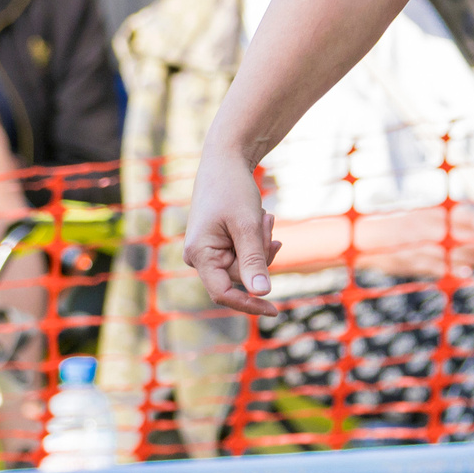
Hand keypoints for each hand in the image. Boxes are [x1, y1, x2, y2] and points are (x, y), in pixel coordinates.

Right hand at [184, 141, 281, 316]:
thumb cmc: (233, 189)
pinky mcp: (219, 244)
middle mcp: (198, 257)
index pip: (223, 293)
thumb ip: (254, 260)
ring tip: (262, 216)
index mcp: (198, 254)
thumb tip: (262, 293)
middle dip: (261, 252)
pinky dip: (258, 239)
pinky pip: (246, 253)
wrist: (226, 161)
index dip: (249, 303)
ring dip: (261, 242)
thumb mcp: (247, 225)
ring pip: (247, 264)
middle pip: (241, 275)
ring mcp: (209, 251)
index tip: (275, 310)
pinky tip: (261, 219)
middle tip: (267, 221)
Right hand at [352, 205, 473, 277]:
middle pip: (454, 234)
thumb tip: (464, 226)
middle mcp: (420, 226)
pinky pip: (432, 266)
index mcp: (422, 213)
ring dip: (467, 257)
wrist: (358, 238)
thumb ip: (434, 221)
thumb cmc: (388, 229)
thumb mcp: (412, 218)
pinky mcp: (406, 261)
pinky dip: (450, 270)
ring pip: (447, 251)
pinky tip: (465, 273)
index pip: (452, 214)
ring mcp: (413, 244)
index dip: (471, 221)